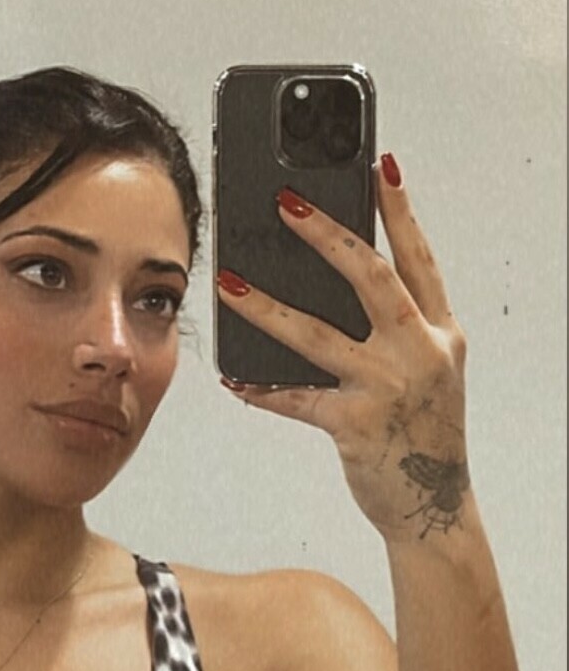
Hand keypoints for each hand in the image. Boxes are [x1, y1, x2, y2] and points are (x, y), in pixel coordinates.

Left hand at [217, 155, 469, 543]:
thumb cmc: (423, 435)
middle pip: (370, 276)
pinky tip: (233, 379)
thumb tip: (335, 291)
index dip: (400, 210)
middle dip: (326, 233)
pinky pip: (296, 398)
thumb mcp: (430, 373)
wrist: (433, 505)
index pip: (419, 258)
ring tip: (229, 284)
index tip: (380, 165)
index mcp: (441, 333)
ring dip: (266, 308)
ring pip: (316, 334)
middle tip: (286, 201)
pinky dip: (261, 390)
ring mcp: (388, 387)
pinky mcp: (355, 425)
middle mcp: (421, 352)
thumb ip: (398, 330)